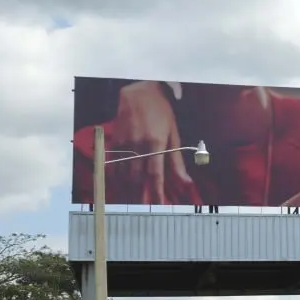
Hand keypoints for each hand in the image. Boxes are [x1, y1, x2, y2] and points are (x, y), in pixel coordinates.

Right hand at [108, 81, 200, 204]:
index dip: (156, 192)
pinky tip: (119, 185)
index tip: (158, 205)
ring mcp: (123, 142)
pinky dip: (115, 176)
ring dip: (126, 188)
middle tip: (142, 207)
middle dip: (138, 195)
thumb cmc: (162, 113)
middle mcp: (137, 144)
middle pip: (136, 177)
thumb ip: (176, 161)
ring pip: (122, 172)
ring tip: (131, 200)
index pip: (154, 174)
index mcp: (155, 143)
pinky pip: (112, 163)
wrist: (140, 92)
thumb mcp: (173, 135)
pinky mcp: (114, 140)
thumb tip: (186, 182)